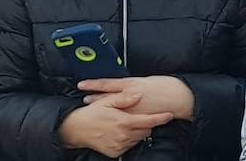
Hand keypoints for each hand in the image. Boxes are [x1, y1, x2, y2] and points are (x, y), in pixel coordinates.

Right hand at [58, 93, 174, 156]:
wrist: (76, 129)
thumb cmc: (91, 114)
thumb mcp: (107, 102)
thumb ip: (124, 98)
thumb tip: (138, 94)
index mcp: (124, 121)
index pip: (148, 121)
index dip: (161, 118)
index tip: (169, 115)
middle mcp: (124, 135)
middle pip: (146, 131)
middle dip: (145, 124)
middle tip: (137, 116)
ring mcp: (119, 145)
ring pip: (138, 139)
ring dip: (136, 132)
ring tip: (125, 123)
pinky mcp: (115, 152)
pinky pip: (128, 146)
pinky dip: (128, 139)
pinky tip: (120, 132)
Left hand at [79, 76, 193, 120]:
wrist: (178, 97)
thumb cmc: (164, 86)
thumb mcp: (145, 80)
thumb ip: (132, 85)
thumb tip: (122, 86)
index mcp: (131, 84)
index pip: (107, 84)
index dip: (93, 84)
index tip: (82, 84)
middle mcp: (129, 96)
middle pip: (107, 98)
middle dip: (95, 99)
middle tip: (84, 100)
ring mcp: (134, 109)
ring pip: (114, 110)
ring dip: (103, 110)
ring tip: (92, 112)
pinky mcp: (139, 117)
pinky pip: (125, 120)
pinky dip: (116, 121)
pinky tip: (112, 123)